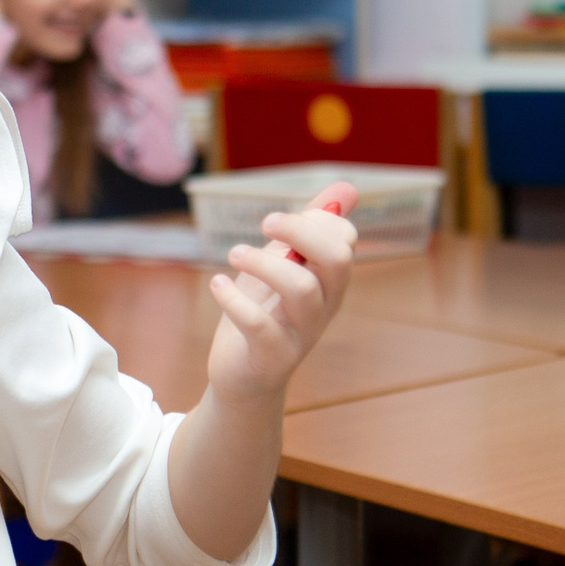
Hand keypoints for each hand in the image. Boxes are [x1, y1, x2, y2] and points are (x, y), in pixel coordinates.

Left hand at [205, 183, 356, 401]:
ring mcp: (301, 333)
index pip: (344, 242)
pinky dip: (234, 299)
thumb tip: (347, 189)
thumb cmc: (265, 312)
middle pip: (336, 260)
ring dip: (263, 262)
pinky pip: (260, 324)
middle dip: (300, 231)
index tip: (280, 221)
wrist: (242, 376)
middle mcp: (324, 307)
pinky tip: (217, 284)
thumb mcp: (284, 264)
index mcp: (329, 283)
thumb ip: (310, 229)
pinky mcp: (272, 356)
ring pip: (301, 289)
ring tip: (234, 253)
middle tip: (264, 223)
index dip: (317, 221)